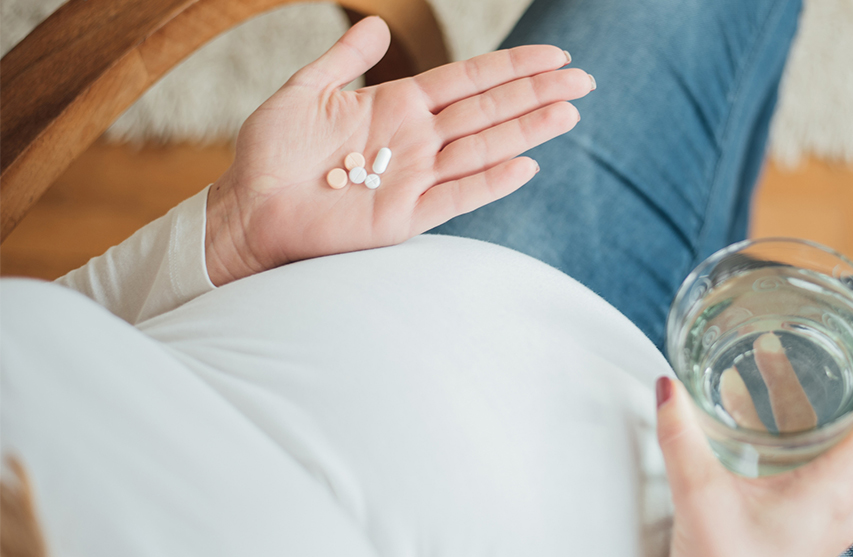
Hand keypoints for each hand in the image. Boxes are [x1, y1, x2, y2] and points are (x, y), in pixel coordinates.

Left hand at [204, 17, 593, 284]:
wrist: (247, 207)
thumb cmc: (271, 152)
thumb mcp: (305, 91)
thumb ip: (345, 60)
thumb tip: (379, 24)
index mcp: (398, 106)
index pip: (470, 82)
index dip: (512, 68)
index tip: (555, 57)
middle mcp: (416, 141)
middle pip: (489, 111)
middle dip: (536, 94)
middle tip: (584, 81)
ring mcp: (415, 179)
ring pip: (484, 149)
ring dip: (527, 131)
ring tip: (569, 113)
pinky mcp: (405, 217)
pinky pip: (458, 196)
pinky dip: (492, 182)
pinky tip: (527, 164)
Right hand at [655, 347, 852, 556]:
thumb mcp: (699, 497)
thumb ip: (682, 436)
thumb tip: (670, 390)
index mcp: (834, 493)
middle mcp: (844, 506)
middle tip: (842, 346)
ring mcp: (832, 520)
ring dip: (833, 409)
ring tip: (794, 373)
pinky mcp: (813, 529)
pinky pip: (831, 471)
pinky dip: (813, 437)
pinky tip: (768, 425)